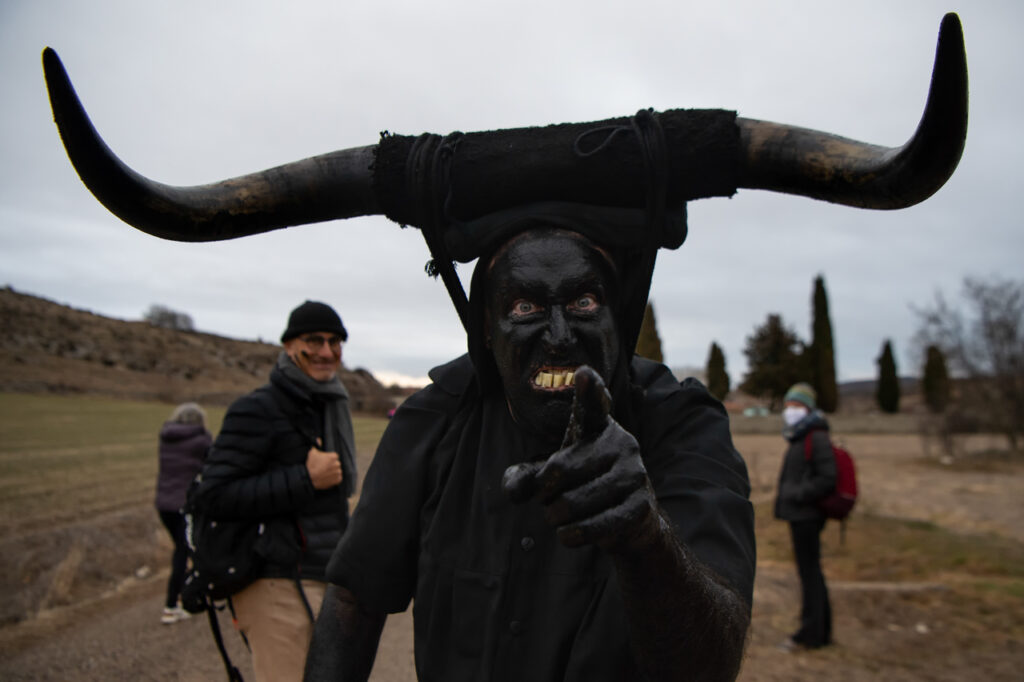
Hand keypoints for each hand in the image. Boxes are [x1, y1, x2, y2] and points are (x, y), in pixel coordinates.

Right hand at [306, 440, 342, 489]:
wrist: (308, 478)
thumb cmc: (311, 465)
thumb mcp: (312, 452)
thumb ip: (317, 445)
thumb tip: (319, 439)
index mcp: (334, 456)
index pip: (334, 456)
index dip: (328, 459)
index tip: (323, 462)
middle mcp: (338, 464)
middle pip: (336, 463)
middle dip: (331, 465)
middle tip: (323, 468)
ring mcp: (338, 472)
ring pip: (337, 470)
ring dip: (333, 471)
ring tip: (325, 473)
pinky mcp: (338, 479)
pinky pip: (338, 478)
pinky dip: (334, 478)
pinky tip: (327, 477)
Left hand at [502, 366, 660, 552]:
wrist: (632, 521)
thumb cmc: (585, 485)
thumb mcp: (553, 476)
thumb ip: (526, 477)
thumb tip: (515, 490)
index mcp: (599, 427)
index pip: (593, 405)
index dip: (588, 390)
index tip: (583, 375)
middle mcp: (622, 443)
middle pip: (560, 469)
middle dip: (544, 493)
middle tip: (547, 501)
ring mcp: (635, 474)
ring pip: (573, 502)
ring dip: (555, 518)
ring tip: (557, 518)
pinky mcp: (641, 506)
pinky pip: (594, 526)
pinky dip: (572, 535)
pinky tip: (567, 535)